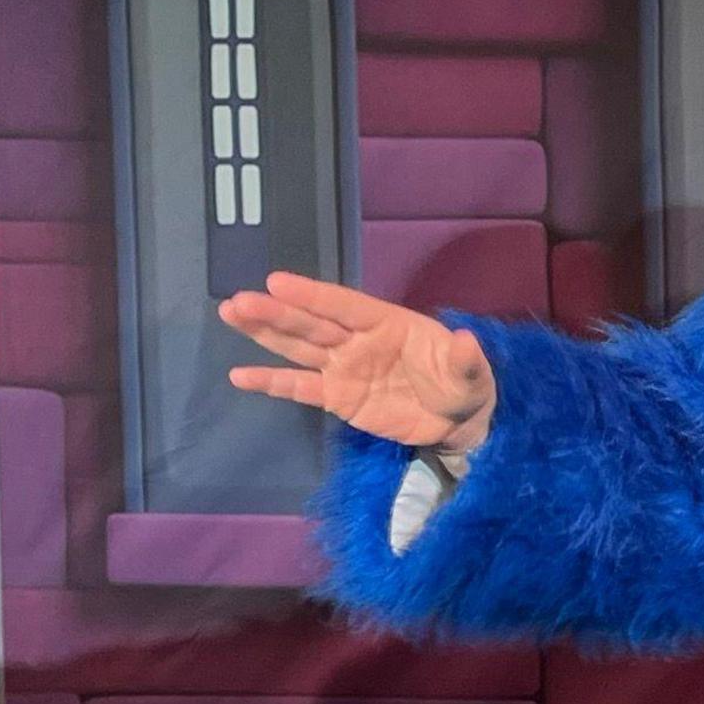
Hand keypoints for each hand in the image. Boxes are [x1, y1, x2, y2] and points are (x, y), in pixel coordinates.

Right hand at [219, 273, 497, 454]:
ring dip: (265, 333)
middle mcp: (357, 340)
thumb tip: (465, 340)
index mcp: (386, 323)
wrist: (459, 423)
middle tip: (238, 301)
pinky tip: (240, 375)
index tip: (277, 281)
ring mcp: (343, 368)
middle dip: (276, 313)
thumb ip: (465, 359)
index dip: (312, 295)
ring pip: (298, 348)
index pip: (344, 305)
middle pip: (312, 324)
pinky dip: (271, 382)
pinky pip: (300, 388)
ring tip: (231, 314)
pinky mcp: (337, 397)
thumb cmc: (463, 385)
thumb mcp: (472, 374)